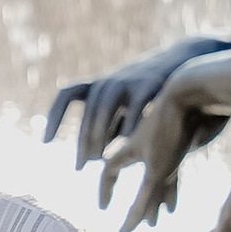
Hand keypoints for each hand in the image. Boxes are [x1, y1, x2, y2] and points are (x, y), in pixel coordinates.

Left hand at [44, 45, 229, 197]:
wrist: (184, 63)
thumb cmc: (148, 94)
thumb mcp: (123, 108)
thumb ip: (107, 128)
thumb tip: (89, 157)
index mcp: (99, 86)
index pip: (66, 95)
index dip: (54, 116)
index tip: (46, 142)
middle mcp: (110, 82)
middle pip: (88, 110)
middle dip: (82, 139)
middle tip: (79, 167)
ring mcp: (129, 80)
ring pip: (106, 106)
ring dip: (99, 133)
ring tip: (97, 160)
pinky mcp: (151, 84)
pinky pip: (136, 106)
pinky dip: (130, 125)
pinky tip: (128, 145)